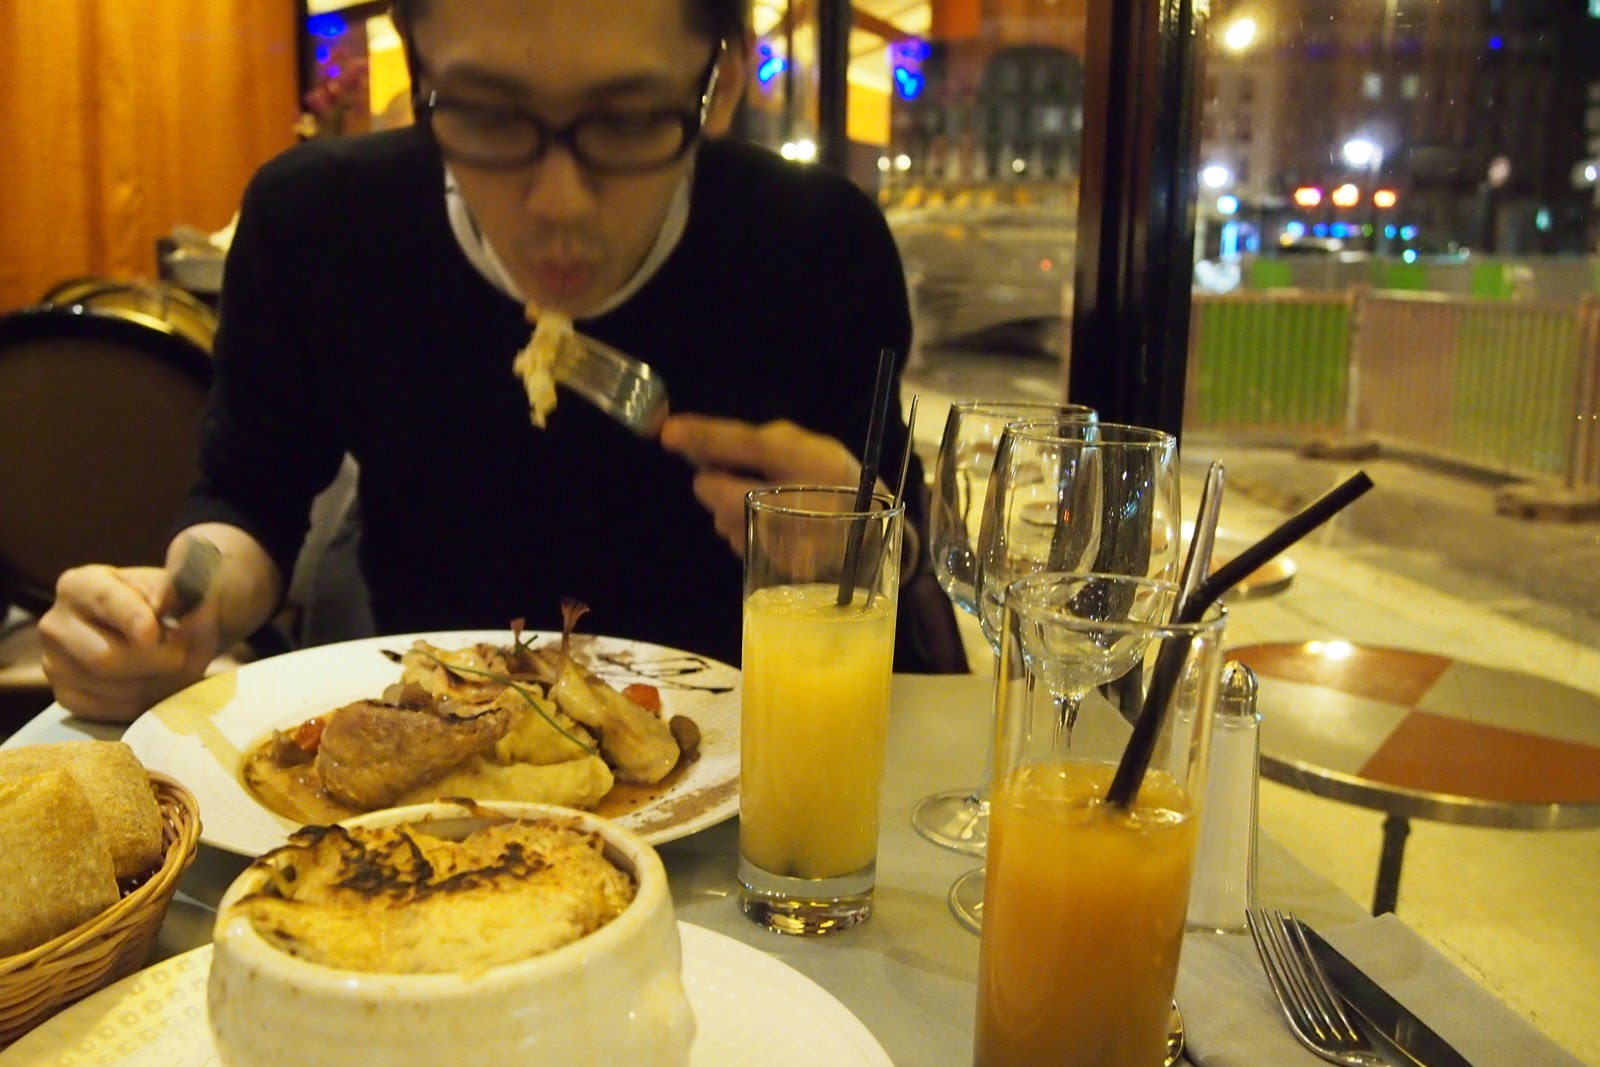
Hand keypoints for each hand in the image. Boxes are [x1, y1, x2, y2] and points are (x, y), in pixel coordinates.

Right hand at [38, 564, 222, 723]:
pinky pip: (115, 710)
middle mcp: (56, 624)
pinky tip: (157, 683)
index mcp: (79, 585)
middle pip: (105, 657)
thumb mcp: (174, 591)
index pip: (104, 601)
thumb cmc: (161, 607)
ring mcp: (54, 664)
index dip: (132, 618)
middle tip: (182, 655)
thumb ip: (180, 596)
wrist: (150, 634)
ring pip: (117, 688)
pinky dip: (147, 701)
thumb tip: (177, 604)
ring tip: (175, 667)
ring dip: (159, 683)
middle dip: (156, 661)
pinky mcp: (65, 697)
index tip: (153, 633)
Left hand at [659, 415, 873, 556]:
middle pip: (717, 492)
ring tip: (765, 501)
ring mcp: (786, 542)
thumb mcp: (809, 447)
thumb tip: (701, 450)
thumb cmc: (835, 481)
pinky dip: (742, 528)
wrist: (871, 536)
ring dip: (728, 507)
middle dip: (714, 480)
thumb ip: (759, 443)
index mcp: (809, 462)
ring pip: (721, 519)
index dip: (706, 438)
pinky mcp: (777, 567)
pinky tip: (770, 524)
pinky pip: (736, 540)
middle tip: (736, 474)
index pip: (748, 446)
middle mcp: (797, 504)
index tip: (669, 431)